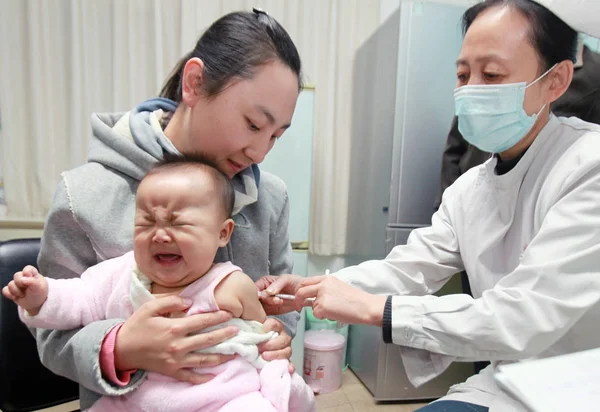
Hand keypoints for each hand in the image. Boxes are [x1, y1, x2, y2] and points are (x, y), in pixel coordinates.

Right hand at [2, 265, 47, 315]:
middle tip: (26, 290)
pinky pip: (5, 290)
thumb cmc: (39, 294)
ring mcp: (17, 283)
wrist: (35, 305)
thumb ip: (32, 282)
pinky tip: (15, 297)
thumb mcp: (39, 288)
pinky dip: (9, 294)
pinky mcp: (11, 290)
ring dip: (16, 291)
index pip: (28, 268)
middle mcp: (24, 277)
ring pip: (10, 284)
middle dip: (20, 284)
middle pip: (16, 275)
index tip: (29, 279)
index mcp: (33, 274)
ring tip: (23, 295)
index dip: (26, 273)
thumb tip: (22, 279)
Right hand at [114, 296, 238, 383]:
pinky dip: (203, 377)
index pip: (203, 321)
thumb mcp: (150, 307)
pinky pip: (190, 377)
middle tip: (237, 330)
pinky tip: (214, 375)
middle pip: (208, 340)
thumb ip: (171, 301)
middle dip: (225, 335)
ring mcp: (176, 361)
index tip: (229, 313)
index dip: (218, 317)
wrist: (120, 349)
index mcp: (174, 328)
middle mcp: (178, 345)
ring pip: (204, 360)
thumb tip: (190, 302)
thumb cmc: (136, 326)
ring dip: (221, 356)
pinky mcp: (171, 371)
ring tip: (234, 352)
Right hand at [255, 274, 304, 314]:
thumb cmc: (295, 283)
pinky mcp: (270, 311)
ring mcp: (265, 303)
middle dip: (265, 300)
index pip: (254, 289)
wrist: (304, 294)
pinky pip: (264, 315)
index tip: (264, 296)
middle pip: (255, 300)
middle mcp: (262, 293)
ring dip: (269, 307)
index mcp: (263, 283)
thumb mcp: (286, 279)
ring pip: (259, 308)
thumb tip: (267, 292)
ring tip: (280, 302)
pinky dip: (269, 314)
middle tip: (276, 300)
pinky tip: (277, 309)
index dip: (257, 293)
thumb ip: (277, 284)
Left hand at [258, 318, 294, 373]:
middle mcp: (283, 337)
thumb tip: (239, 328)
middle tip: (259, 348)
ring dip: (276, 354)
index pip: (274, 324)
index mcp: (276, 327)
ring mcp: (286, 348)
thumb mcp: (256, 329)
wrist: (265, 343)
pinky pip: (290, 363)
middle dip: (270, 344)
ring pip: (287, 351)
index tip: (262, 330)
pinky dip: (290, 366)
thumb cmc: (259, 336)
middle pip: (282, 340)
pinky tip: (289, 369)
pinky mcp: (286, 359)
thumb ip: (253, 328)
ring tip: (265, 357)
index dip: (269, 327)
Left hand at [295, 276, 386, 325]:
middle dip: (297, 300)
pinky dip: (322, 317)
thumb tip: (313, 297)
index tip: (300, 296)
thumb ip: (325, 289)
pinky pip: (316, 314)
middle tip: (298, 307)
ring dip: (318, 311)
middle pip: (301, 291)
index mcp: (327, 279)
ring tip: (333, 311)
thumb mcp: (338, 287)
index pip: (306, 281)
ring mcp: (321, 295)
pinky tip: (334, 315)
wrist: (365, 306)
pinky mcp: (322, 306)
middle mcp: (322, 284)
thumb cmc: (356, 300)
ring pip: (311, 305)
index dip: (300, 290)